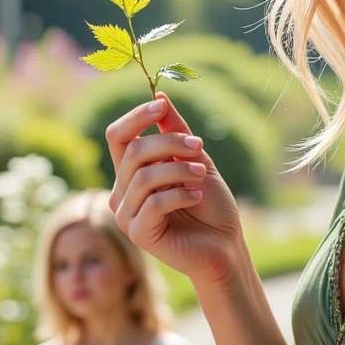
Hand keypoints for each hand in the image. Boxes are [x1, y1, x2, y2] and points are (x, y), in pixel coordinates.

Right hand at [106, 94, 244, 287]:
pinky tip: (196, 198)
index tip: (160, 107)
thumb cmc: (211, 206)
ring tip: (201, 176)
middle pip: (134, 151)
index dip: (136, 118)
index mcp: (131, 173)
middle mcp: (122, 192)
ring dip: (179, 170)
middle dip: (170, 143)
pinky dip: (180, 195)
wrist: (226, 246)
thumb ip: (176, 133)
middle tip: (199, 148)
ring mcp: (126, 215)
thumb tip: (161, 98)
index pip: (118, 136)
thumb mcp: (196, 161)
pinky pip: (154, 202)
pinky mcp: (137, 234)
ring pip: (144, 176)